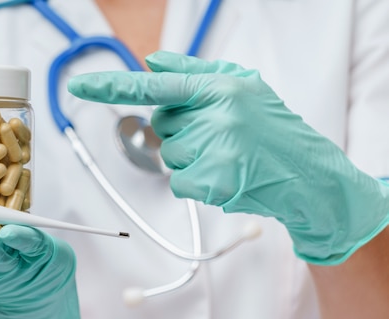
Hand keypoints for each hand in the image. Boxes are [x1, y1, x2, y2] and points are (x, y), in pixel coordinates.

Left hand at [68, 51, 388, 264]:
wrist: (309, 175)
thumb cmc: (271, 128)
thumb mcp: (242, 86)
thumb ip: (193, 73)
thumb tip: (150, 63)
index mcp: (221, 86)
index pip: (156, 85)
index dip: (113, 86)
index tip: (79, 85)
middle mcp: (218, 114)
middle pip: (163, 124)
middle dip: (183, 131)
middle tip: (222, 136)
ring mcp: (217, 150)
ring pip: (170, 156)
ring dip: (192, 160)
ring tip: (228, 157)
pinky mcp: (215, 182)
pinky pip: (179, 182)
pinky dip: (197, 183)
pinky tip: (226, 177)